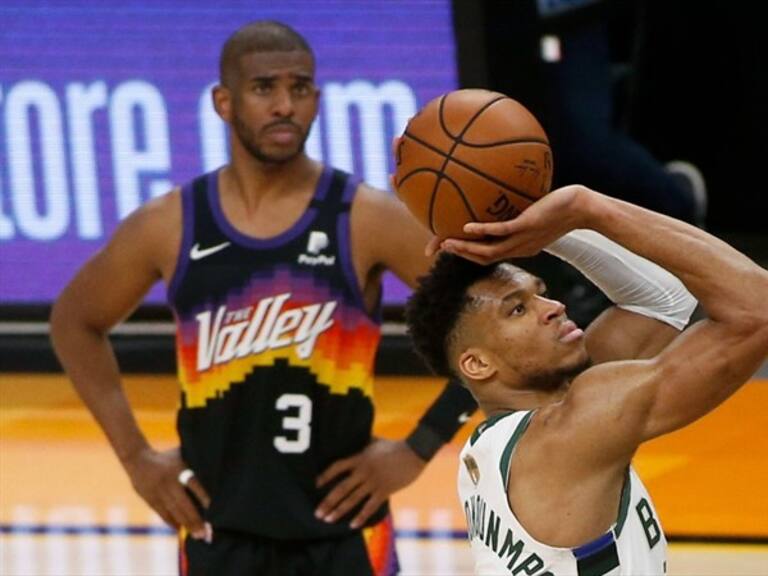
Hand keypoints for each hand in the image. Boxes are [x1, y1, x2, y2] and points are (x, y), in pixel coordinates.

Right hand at [122, 446, 210, 540]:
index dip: (203, 496)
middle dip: (195, 519)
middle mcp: (169, 483)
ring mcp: (158, 492)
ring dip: (186, 524)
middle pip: (184, 504)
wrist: (138, 459)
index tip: (213, 508)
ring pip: (174, 511)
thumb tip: (215, 470)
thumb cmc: (166, 457)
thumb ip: (194, 463)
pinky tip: (181, 529)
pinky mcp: (150, 499)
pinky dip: (172, 522)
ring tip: (197, 535)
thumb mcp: (180, 455)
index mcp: (179, 469)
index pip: (194, 484)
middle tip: (206, 533)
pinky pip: (163, 513)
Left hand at [315, 438, 426, 528]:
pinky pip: (370, 506)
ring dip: (339, 510)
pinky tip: (352, 525)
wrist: (414, 452)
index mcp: (360, 458)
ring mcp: (374, 482)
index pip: (337, 467)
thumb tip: (350, 437)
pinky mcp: (385, 490)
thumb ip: (361, 444)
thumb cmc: (394, 445)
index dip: (325, 476)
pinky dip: (361, 516)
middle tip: (317, 513)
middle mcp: (364, 471)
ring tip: (328, 520)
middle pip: (341, 488)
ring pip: (353, 499)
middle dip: (328, 502)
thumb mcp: (374, 441)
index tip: (315, 485)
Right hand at [434, 185, 588, 263]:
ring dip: (464, 249)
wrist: (584, 208)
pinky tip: (465, 228)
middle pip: (483, 258)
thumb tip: (506, 193)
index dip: (466, 254)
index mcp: (518, 246)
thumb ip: (520, 209)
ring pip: (488, 252)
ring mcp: (522, 239)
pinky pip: (500, 232)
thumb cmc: (563, 205)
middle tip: (438, 248)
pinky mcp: (527, 226)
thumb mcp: (538, 211)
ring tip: (445, 243)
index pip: (488, 255)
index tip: (448, 248)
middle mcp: (518, 247)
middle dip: (459, 254)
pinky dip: (481, 232)